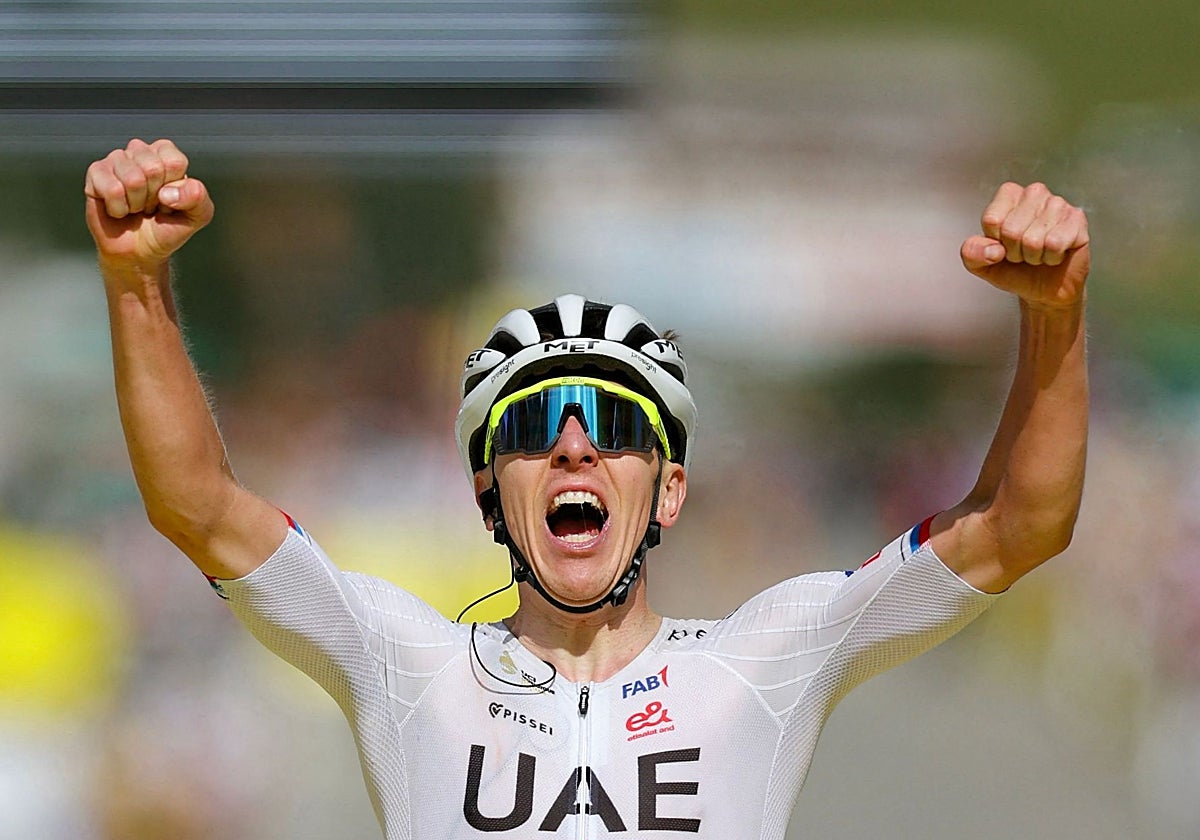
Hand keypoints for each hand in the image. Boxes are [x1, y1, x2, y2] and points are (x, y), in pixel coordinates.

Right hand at [84, 138, 213, 267]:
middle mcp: (140, 151)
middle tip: (151, 206)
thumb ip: (198, 197)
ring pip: (132, 180)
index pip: (174, 161)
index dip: (174, 188)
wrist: (140, 251)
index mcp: (166, 154)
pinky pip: (112, 189)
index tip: (170, 200)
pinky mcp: (95, 173)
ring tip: (136, 207)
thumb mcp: (197, 215)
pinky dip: (119, 208)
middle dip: (154, 197)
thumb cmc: (167, 228)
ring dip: (136, 204)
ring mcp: (116, 159)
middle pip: (153, 169)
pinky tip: (119, 209)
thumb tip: (168, 192)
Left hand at [960, 182, 1088, 309]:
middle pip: (1011, 230)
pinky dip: (1051, 258)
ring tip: (1039, 253)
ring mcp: (1058, 204)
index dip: (995, 243)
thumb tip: (993, 250)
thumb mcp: (981, 264)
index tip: (1003, 246)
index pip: (991, 220)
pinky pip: (1055, 244)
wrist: (1043, 290)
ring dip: (1034, 256)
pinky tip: (1055, 254)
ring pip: (1033, 239)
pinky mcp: (1077, 219)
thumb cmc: (1013, 269)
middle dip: (1015, 252)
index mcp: (1008, 194)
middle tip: (1024, 253)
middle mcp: (1035, 192)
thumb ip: (971, 253)